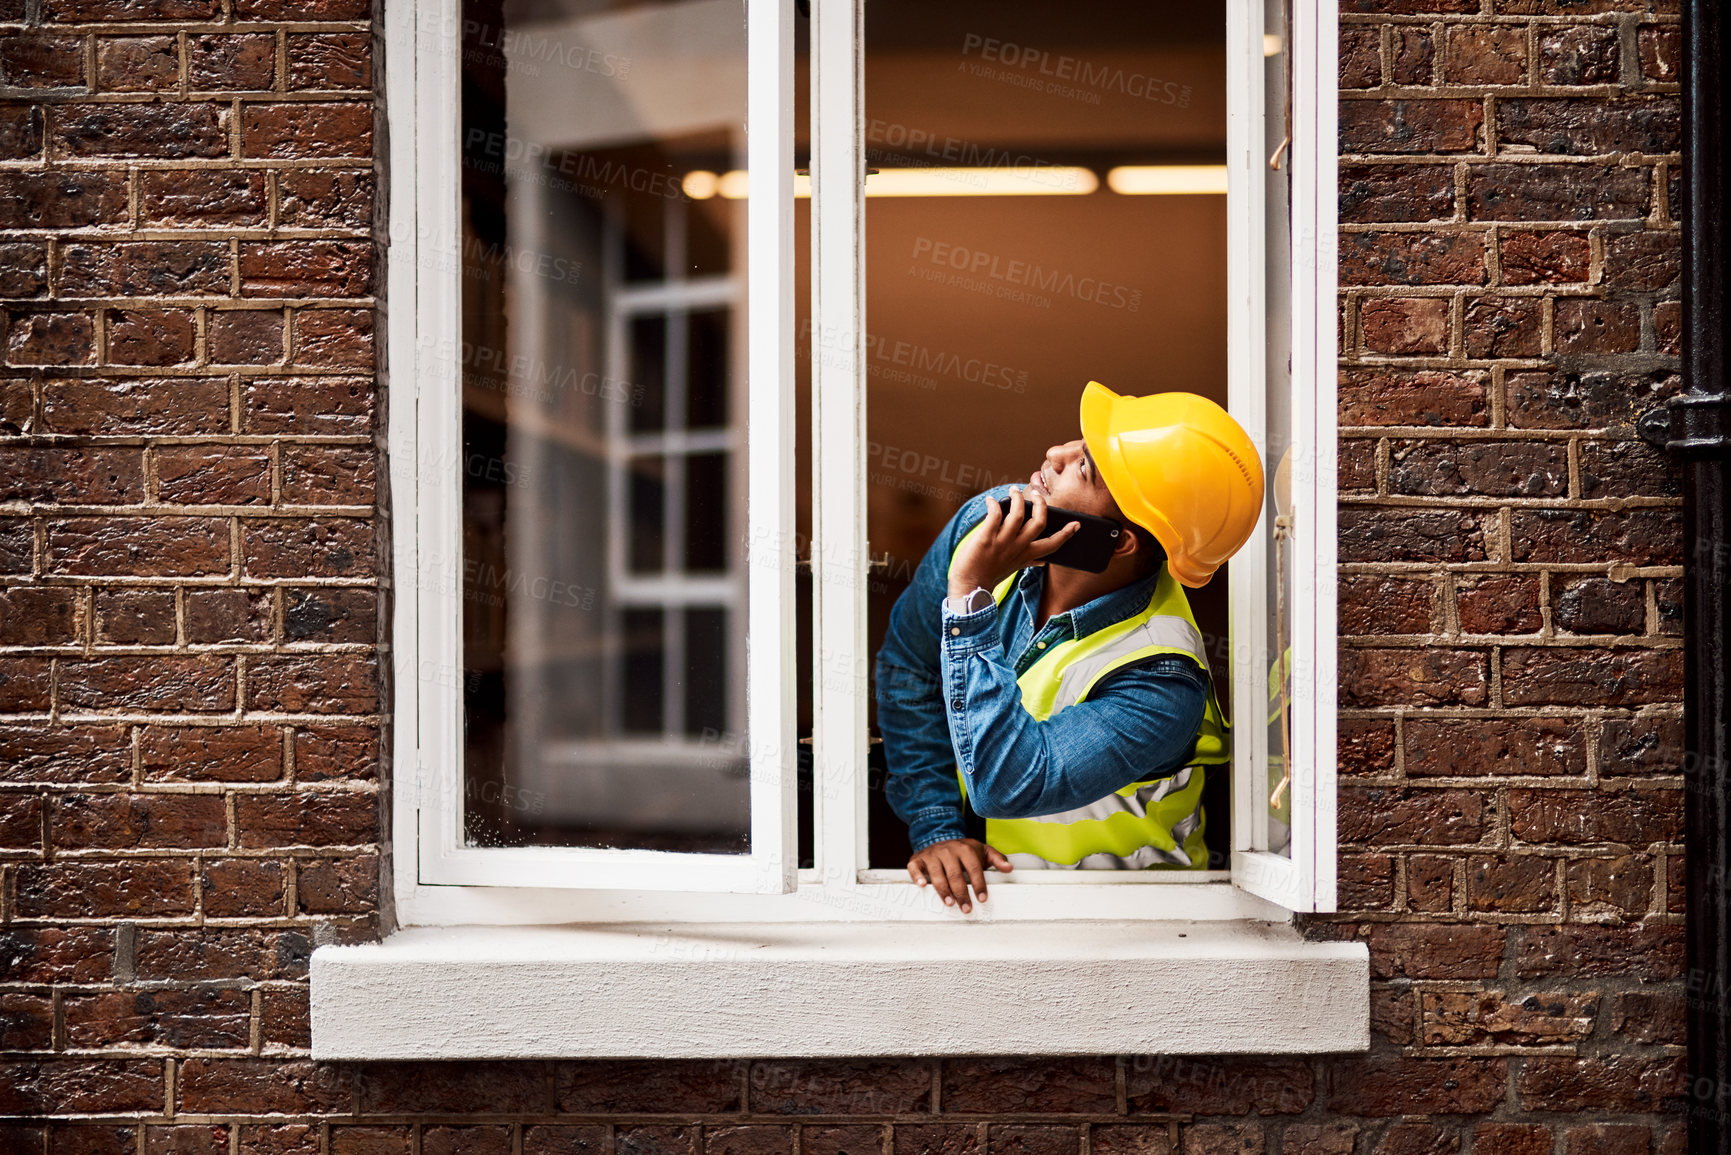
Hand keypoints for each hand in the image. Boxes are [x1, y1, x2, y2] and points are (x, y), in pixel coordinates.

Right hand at [907, 838, 1012, 911]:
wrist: (939, 838)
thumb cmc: (963, 851)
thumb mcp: (982, 851)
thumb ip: (997, 859)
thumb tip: (1009, 868)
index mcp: (965, 849)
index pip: (974, 868)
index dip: (979, 884)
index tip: (982, 898)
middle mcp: (948, 850)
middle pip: (955, 874)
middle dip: (961, 893)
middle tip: (966, 908)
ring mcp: (932, 854)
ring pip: (937, 873)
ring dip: (943, 890)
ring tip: (950, 903)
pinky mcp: (918, 859)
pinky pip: (915, 867)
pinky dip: (918, 876)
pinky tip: (924, 885)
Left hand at [947, 486, 1080, 598]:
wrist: (970, 586)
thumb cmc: (991, 575)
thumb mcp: (1014, 568)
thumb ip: (1028, 562)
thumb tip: (1043, 562)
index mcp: (1027, 555)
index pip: (1052, 544)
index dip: (1065, 533)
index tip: (1076, 524)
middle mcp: (1018, 547)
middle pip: (1039, 522)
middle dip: (1040, 505)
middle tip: (1036, 495)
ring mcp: (1003, 542)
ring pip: (1018, 513)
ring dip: (1017, 498)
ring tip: (1013, 491)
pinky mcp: (986, 538)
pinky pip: (995, 514)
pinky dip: (994, 504)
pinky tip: (991, 501)